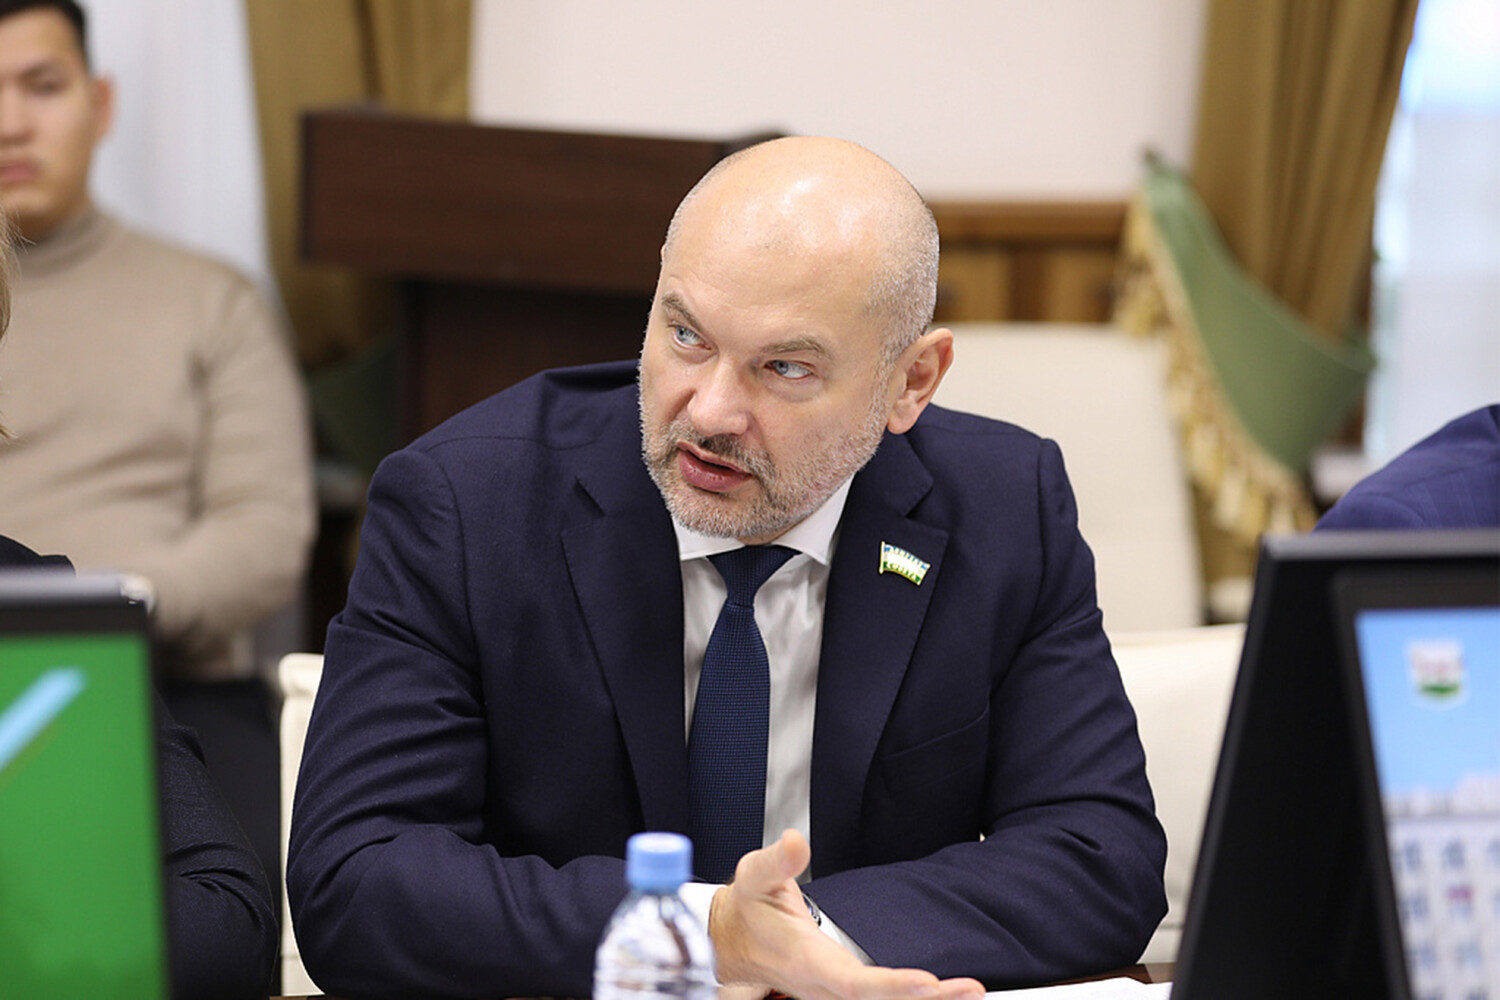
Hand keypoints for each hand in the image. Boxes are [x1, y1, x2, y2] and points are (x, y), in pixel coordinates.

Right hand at [709, 830, 985, 999]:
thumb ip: (777, 860)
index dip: (890, 986)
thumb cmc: (747, 909)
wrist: (728, 941)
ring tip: (970, 992)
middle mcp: (823, 987)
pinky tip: (942, 995)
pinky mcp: (842, 993)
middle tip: (971, 990)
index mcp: (806, 961)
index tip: (927, 982)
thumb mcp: (754, 876)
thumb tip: (797, 841)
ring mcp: (833, 994)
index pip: (852, 982)